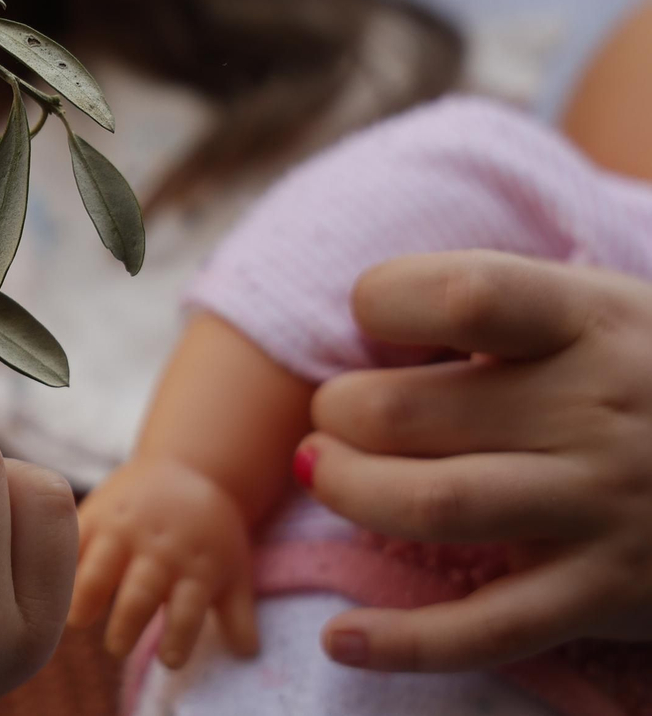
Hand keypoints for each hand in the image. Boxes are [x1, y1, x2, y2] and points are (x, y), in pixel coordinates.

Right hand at [67, 457, 258, 667]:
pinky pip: (72, 541)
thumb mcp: (234, 570)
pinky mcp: (95, 515)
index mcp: (196, 567)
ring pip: (101, 566)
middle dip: (127, 622)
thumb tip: (248, 655)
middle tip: (118, 648)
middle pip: (141, 591)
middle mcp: (160, 549)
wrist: (188, 467)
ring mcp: (124, 530)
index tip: (169, 661)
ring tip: (77, 621)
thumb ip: (238, 615)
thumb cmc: (210, 534)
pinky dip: (59, 564)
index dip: (179, 636)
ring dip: (86, 595)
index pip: (188, 609)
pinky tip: (47, 585)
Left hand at [302, 251, 651, 671]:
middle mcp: (594, 411)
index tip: (377, 317)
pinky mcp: (607, 594)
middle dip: (339, 413)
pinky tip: (342, 638)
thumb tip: (368, 325)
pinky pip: (488, 628)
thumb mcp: (602, 310)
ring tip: (328, 473)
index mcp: (587, 323)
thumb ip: (500, 309)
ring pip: (428, 505)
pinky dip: (404, 640)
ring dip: (350, 491)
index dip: (382, 301)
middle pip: (408, 411)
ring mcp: (601, 507)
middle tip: (336, 418)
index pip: (460, 294)